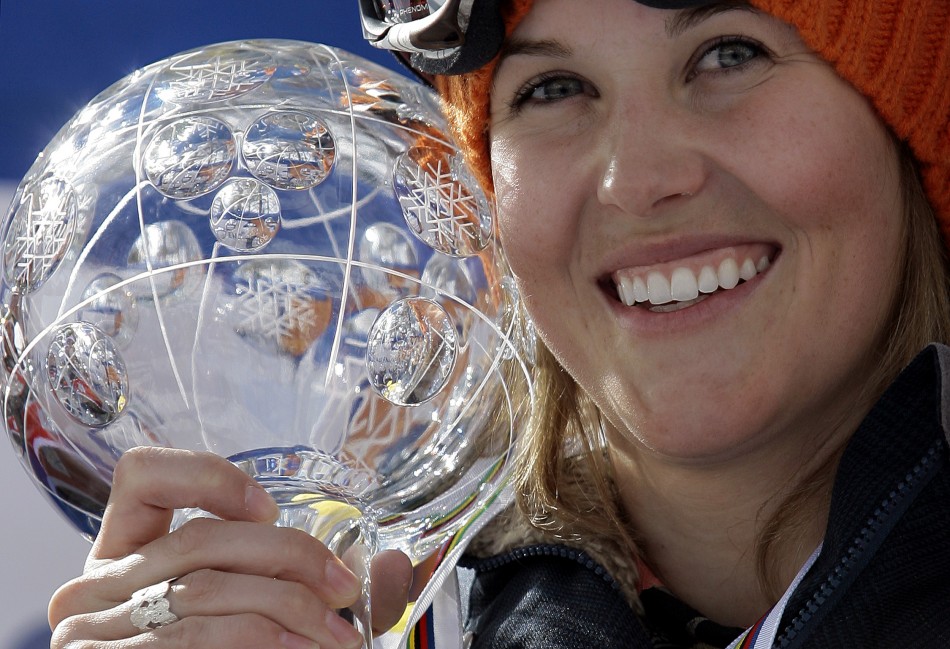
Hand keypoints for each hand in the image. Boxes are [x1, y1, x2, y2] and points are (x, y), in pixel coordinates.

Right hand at [48, 447, 412, 647]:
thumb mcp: (249, 612)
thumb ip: (309, 586)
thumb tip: (395, 566)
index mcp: (125, 555)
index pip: (143, 474)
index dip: (209, 478)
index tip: (268, 508)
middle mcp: (96, 584)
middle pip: (201, 537)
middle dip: (289, 555)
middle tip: (343, 587)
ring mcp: (90, 627)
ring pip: (206, 589)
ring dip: (289, 607)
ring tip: (336, 636)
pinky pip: (197, 636)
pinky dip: (262, 641)